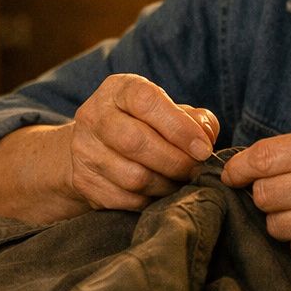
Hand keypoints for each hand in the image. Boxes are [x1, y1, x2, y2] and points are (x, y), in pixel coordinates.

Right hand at [66, 73, 219, 210]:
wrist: (95, 146)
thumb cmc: (143, 124)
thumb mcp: (167, 110)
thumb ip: (194, 119)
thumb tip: (206, 135)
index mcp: (118, 90)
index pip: (146, 102)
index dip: (179, 127)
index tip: (203, 149)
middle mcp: (94, 116)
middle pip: (136, 142)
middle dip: (175, 161)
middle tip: (195, 170)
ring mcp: (84, 150)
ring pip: (133, 176)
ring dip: (166, 184)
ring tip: (180, 181)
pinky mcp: (83, 181)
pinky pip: (125, 199)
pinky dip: (150, 200)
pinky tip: (159, 192)